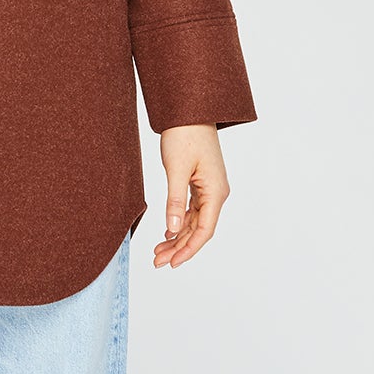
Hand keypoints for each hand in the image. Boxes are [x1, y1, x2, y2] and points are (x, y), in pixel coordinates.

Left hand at [153, 125, 229, 267]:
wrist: (189, 110)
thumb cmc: (185, 134)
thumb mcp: (176, 170)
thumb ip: (174, 201)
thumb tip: (172, 229)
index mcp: (215, 192)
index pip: (205, 230)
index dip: (188, 249)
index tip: (172, 263)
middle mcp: (216, 193)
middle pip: (199, 229)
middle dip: (179, 247)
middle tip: (157, 262)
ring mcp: (209, 188)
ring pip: (194, 221)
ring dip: (177, 237)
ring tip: (158, 252)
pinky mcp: (200, 183)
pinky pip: (192, 210)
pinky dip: (179, 222)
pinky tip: (167, 233)